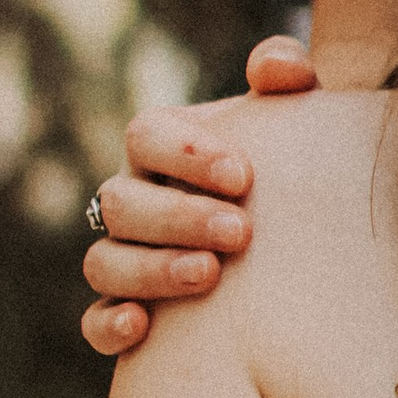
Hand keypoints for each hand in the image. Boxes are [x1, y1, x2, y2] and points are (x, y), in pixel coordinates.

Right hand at [78, 42, 314, 357]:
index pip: (147, 135)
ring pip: (104, 262)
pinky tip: (141, 327)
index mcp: (161, 145)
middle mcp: (133, 199)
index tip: (243, 176)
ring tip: (209, 275)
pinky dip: (109, 324)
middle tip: (241, 232)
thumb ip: (288, 76)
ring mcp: (124, 256)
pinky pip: (94, 324)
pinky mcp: (127, 312)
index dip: (186, 154)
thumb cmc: (291, 166)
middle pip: (122, 202)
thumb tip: (278, 70)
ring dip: (152, 269)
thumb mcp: (295, 117)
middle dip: (179, 216)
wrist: (302, 239)